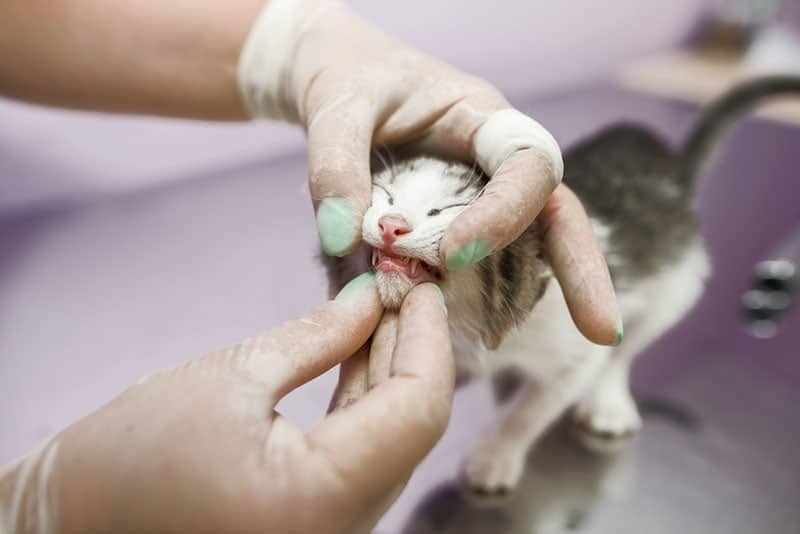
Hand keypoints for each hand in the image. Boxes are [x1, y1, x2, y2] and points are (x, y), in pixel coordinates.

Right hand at [0, 276, 453, 533]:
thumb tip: (372, 300)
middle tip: (403, 284)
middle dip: (413, 348)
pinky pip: (363, 459)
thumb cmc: (128, 456)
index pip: (418, 409)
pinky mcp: (314, 525)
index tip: (421, 283)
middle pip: (412, 427)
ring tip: (382, 307)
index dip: (429, 338)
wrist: (72, 522)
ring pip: (392, 443)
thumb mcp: (232, 376)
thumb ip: (319, 336)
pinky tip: (360, 353)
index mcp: (320, 500)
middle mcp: (340, 531)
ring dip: (391, 372)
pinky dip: (365, 404)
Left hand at [239, 0, 620, 345]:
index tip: (453, 255)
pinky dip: (474, 304)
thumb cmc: (350, 81)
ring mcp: (480, 197)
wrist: (339, 84)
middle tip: (601, 331)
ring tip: (525, 348)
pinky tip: (464, 339)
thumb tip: (341, 239)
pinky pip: (479, 268)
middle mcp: (493, 163)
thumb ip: (335, 166)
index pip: (527, 164)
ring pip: (526, 248)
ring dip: (530, 299)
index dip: (505, 214)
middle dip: (582, 270)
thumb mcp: (336, 109)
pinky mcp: (455, 226)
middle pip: (556, 214)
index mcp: (482, 119)